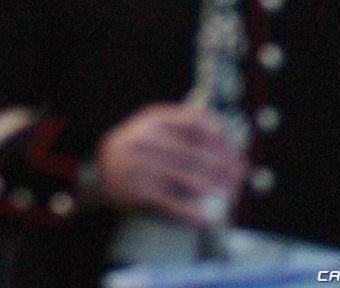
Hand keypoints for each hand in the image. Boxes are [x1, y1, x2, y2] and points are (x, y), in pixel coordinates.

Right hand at [93, 103, 248, 226]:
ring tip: (230, 193)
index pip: (195, 123)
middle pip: (195, 153)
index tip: (236, 148)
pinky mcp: (137, 191)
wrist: (98, 175)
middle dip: (224, 165)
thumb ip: (182, 127)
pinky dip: (192, 214)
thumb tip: (227, 135)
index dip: (220, 136)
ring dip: (214, 189)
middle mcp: (144, 140)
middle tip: (241, 174)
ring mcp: (139, 166)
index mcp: (151, 120)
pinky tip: (207, 219)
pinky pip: (172, 204)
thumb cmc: (137, 151)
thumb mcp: (152, 128)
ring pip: (187, 180)